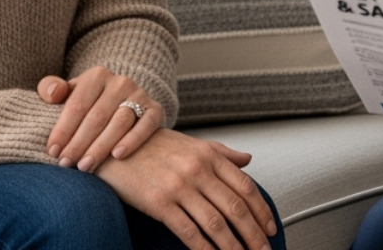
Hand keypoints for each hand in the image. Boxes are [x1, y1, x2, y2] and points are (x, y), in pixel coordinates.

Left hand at [37, 66, 161, 170]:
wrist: (121, 106)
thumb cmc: (85, 105)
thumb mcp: (68, 93)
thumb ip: (51, 89)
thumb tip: (54, 94)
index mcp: (96, 76)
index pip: (77, 105)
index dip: (63, 130)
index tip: (52, 152)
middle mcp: (120, 82)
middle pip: (97, 116)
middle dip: (79, 143)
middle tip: (66, 164)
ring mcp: (140, 95)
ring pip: (119, 122)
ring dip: (101, 147)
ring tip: (85, 166)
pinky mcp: (155, 109)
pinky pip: (145, 125)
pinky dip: (132, 140)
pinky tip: (117, 156)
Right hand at [94, 128, 279, 249]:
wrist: (111, 144)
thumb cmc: (151, 145)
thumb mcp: (190, 143)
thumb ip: (221, 152)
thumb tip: (248, 159)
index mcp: (208, 155)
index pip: (245, 187)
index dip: (262, 211)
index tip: (271, 229)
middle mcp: (198, 169)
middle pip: (236, 208)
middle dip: (254, 235)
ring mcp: (179, 186)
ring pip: (216, 224)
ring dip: (234, 247)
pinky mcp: (159, 203)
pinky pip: (189, 232)